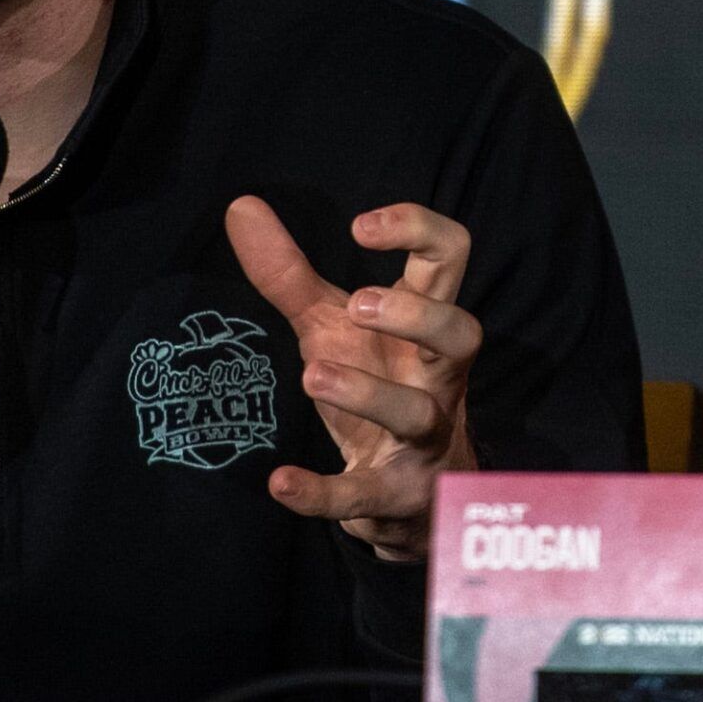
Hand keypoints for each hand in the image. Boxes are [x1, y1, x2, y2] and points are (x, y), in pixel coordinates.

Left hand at [224, 196, 480, 561]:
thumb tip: (240, 205)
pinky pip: (367, 496)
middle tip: (356, 304)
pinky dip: (323, 493)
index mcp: (423, 326)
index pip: (451, 258)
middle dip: (416, 316)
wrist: (403, 496)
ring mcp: (425, 440)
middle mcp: (436, 378)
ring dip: (369, 394)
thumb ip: (287, 272)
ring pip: (419, 414)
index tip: (360, 225)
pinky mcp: (397, 495)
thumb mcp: (329, 326)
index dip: (419, 230)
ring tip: (313, 374)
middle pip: (462, 334)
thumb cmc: (375, 385)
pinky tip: (280, 482)